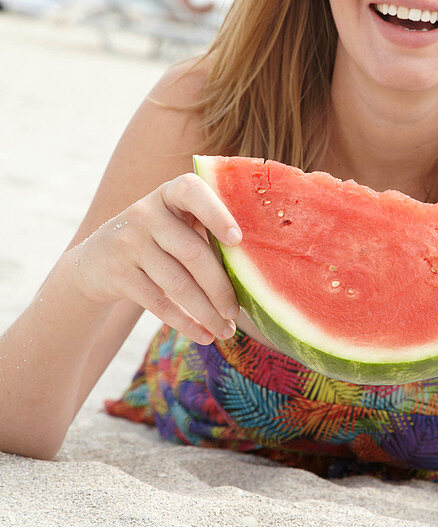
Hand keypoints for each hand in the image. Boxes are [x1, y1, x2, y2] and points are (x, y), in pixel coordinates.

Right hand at [69, 173, 241, 344]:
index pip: (191, 191)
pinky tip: (203, 336)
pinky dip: (184, 322)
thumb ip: (206, 232)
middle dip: (220, 286)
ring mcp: (129, 242)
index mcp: (169, 194)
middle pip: (192, 251)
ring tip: (226, 330)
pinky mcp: (118, 273)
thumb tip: (253, 270)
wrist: (95, 262)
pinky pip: (158, 302)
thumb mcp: (173, 224)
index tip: (238, 240)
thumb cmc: (156, 242)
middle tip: (237, 311)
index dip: (216, 213)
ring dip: (206, 312)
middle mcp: (146, 212)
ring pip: (177, 283)